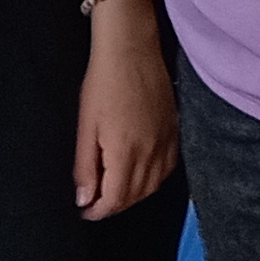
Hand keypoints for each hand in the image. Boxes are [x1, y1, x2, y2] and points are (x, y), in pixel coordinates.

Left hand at [74, 16, 176, 219]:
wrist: (132, 50)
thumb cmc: (103, 83)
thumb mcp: (85, 126)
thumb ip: (85, 166)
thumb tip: (84, 199)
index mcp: (125, 152)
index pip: (116, 199)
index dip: (98, 211)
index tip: (85, 210)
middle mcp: (151, 152)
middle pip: (135, 196)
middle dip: (114, 205)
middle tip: (95, 202)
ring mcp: (167, 142)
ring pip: (154, 186)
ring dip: (134, 195)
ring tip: (114, 190)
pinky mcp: (175, 131)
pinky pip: (167, 169)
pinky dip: (153, 179)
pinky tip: (140, 173)